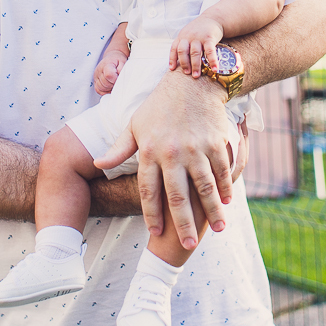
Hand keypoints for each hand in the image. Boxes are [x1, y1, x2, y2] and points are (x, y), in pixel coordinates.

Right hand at [94, 50, 127, 94]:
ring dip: (109, 88)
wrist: (112, 57)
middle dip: (113, 85)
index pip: (108, 75)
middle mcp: (98, 71)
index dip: (115, 80)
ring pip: (101, 88)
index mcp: (106, 65)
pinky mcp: (95, 81)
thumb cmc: (117, 60)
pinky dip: (104, 91)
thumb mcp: (123, 61)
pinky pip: (98, 90)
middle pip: (105, 84)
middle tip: (117, 81)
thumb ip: (121, 70)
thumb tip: (119, 78)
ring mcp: (96, 76)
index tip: (119, 78)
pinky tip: (109, 87)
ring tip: (113, 83)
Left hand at [94, 71, 232, 248]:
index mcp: (150, 151)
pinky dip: (226, 187)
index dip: (151, 214)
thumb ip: (118, 149)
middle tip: (187, 245)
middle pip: (177, 196)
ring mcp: (196, 147)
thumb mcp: (134, 125)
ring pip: (204, 187)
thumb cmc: (158, 104)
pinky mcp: (216, 141)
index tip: (155, 234)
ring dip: (212, 211)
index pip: (148, 191)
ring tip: (218, 229)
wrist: (190, 79)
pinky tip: (228, 202)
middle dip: (183, 224)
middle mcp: (172, 152)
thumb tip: (97, 164)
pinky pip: (222, 169)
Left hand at [169, 16, 224, 76]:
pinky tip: (214, 69)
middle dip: (184, 64)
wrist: (213, 18)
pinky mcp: (209, 38)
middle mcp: (188, 37)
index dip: (172, 59)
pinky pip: (210, 51)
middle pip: (183, 52)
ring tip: (196, 76)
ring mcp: (199, 37)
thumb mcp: (188, 34)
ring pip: (195, 53)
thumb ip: (183, 44)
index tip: (172, 69)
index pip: (174, 48)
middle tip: (187, 73)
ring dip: (195, 65)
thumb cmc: (199, 29)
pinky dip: (212, 61)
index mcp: (182, 37)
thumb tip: (179, 61)